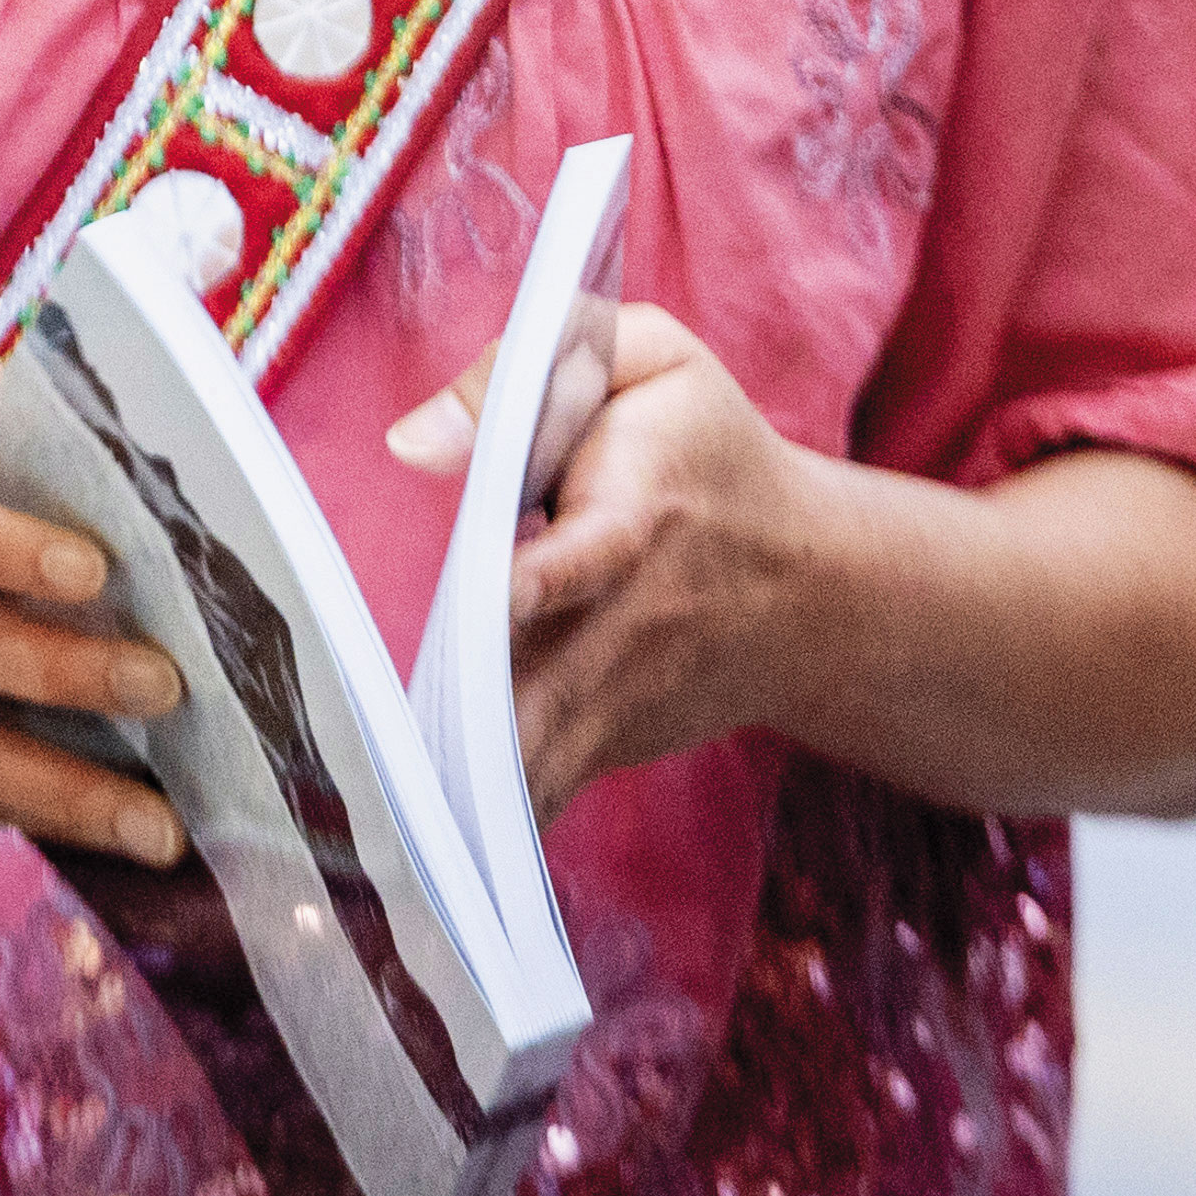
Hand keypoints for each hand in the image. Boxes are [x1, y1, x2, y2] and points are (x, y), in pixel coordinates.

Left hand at [393, 305, 831, 809]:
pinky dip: (479, 818)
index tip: (503, 592)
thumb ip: (527, 370)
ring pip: (533, 760)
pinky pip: (533, 792)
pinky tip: (417, 833)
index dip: (547, 572)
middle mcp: (627, 620)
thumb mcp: (650, 361)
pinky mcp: (606, 745)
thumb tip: (411, 441)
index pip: (593, 549)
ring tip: (390, 804)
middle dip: (475, 717)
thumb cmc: (703, 450)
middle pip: (545, 684)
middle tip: (393, 743)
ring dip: (461, 786)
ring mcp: (618, 700)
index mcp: (638, 513)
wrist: (805, 585)